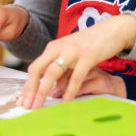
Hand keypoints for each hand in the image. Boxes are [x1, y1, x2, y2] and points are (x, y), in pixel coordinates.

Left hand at [18, 14, 135, 108]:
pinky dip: (69, 91)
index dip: (27, 85)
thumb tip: (51, 91)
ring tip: (39, 106)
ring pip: (52, 73)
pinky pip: (75, 77)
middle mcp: (59, 48)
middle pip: (38, 69)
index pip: (34, 68)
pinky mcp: (88, 56)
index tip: (22, 100)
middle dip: (30, 89)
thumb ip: (61, 71)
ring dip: (43, 91)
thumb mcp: (71, 56)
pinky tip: (65, 102)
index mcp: (53, 47)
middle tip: (26, 105)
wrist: (112, 30)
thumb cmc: (90, 44)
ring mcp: (73, 51)